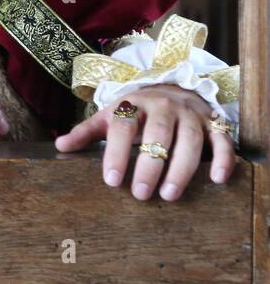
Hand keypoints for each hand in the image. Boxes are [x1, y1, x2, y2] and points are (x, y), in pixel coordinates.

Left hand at [54, 84, 235, 200]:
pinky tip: (217, 179)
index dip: (117, 153)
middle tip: (141, 194)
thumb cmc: (137, 110)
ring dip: (182, 168)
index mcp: (134, 104)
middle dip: (150, 165)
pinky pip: (222, 140)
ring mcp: (190, 114)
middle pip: (158, 135)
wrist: (173, 88)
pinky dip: (223, 159)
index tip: (112, 181)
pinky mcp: (214, 123)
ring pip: (190, 140)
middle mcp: (164, 107)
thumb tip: (60, 146)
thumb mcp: (110, 115)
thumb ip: (87, 131)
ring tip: (169, 195)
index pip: (124, 127)